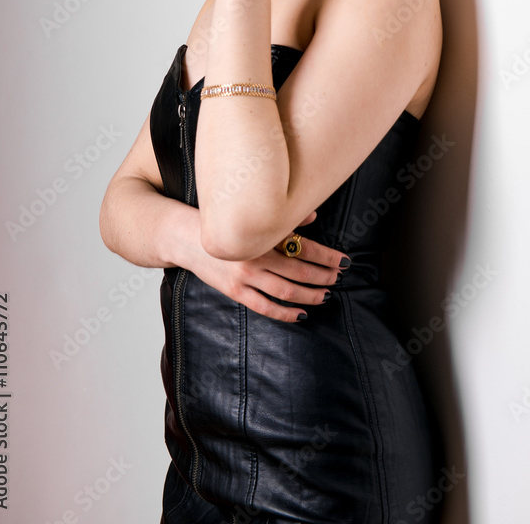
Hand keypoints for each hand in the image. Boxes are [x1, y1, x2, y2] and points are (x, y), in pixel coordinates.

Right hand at [188, 211, 347, 322]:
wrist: (186, 236)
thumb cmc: (223, 223)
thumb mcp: (251, 217)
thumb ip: (283, 219)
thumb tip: (313, 216)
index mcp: (262, 235)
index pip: (303, 247)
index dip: (326, 256)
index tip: (343, 261)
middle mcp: (255, 256)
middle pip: (298, 271)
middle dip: (322, 276)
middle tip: (338, 278)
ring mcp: (244, 276)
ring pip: (285, 291)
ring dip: (309, 295)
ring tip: (326, 295)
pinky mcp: (235, 291)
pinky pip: (265, 307)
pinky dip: (285, 313)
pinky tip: (301, 314)